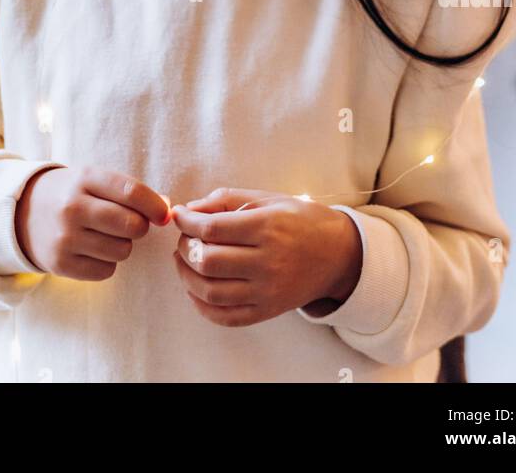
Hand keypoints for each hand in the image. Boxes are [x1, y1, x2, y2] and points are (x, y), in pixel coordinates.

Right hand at [14, 165, 170, 279]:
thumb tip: (166, 210)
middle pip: (132, 225)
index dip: (156, 205)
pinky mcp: (61, 264)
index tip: (164, 214)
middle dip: (139, 227)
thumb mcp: (94, 180)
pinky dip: (107, 263)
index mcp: (84, 178)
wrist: (23, 212)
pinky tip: (92, 250)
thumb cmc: (72, 193)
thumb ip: (129, 192)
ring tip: (105, 235)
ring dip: (122, 246)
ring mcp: (65, 238)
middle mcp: (73, 208)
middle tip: (130, 223)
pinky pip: (106, 271)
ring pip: (122, 251)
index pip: (132, 192)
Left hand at [170, 187, 362, 325]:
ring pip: (211, 292)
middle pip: (208, 261)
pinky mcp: (268, 311)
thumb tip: (190, 210)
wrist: (338, 254)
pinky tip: (195, 288)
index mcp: (267, 227)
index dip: (186, 222)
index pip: (212, 229)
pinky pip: (226, 317)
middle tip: (183, 237)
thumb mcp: (268, 198)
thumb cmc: (300, 220)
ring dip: (186, 276)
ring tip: (184, 260)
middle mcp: (268, 261)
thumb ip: (227, 199)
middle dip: (184, 247)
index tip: (178, 215)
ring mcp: (268, 290)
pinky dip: (202, 305)